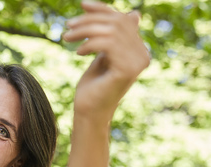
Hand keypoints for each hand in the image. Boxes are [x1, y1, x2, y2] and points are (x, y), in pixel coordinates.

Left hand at [63, 1, 149, 122]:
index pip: (122, 20)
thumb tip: (132, 13)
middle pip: (116, 23)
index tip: (82, 5)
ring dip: (84, 31)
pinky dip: (89, 44)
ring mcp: (137, 63)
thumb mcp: (101, 55)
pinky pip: (107, 44)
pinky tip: (78, 52)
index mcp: (139, 50)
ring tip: (66, 38)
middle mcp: (143, 55)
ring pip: (110, 31)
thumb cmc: (92, 86)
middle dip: (88, 21)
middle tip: (68, 27)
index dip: (103, 10)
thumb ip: (112, 36)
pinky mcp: (127, 70)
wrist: (88, 112)